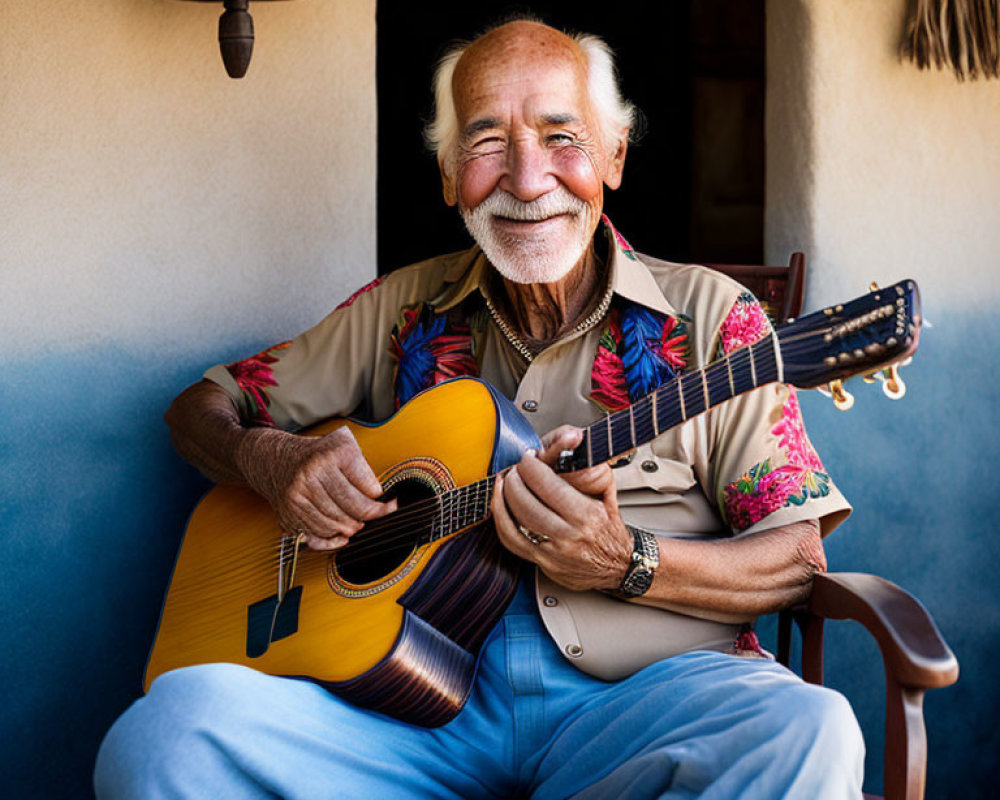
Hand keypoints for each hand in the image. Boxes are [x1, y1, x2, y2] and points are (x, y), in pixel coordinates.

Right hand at [240, 426, 395, 550]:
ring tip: (359, 523)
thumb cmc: (315, 453)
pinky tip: (342, 536)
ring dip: (352, 528)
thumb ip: (361, 468)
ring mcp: (298, 494)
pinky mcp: (289, 512)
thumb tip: (380, 498)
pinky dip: (333, 539)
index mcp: (330, 453)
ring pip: (336, 523)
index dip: (381, 499)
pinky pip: (316, 533)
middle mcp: (312, 473)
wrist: (274, 458)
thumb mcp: (341, 445)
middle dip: (371, 516)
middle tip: (379, 515)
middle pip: (352, 506)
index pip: (366, 485)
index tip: (390, 504)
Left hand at [490, 425, 632, 591]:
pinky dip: (500, 520)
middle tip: (516, 469)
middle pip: (526, 501)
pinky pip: (510, 540)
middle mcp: (569, 534)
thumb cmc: (611, 532)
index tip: (529, 457)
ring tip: (505, 482)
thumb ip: (593, 472)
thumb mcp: (609, 497)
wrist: (618, 567)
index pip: (548, 484)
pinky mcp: (541, 562)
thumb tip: (574, 445)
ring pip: (514, 521)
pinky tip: (500, 506)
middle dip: (515, 478)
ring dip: (503, 497)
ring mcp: (553, 551)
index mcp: (587, 514)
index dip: (531, 466)